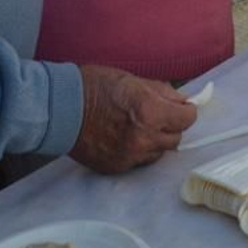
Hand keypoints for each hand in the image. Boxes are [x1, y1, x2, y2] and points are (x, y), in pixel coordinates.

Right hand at [70, 65, 196, 173]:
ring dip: (157, 140)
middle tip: (160, 115)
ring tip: (140, 126)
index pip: (187, 119)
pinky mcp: (117, 167)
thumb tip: (181, 101)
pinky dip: (139, 150)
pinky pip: (140, 161)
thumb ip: (162, 93)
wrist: (60, 108)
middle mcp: (143, 137)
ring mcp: (130, 155)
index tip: (181, 108)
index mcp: (150, 111)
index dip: (186, 111)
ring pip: (159, 152)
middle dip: (172, 125)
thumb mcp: (133, 80)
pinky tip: (127, 137)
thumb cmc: (94, 87)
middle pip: (176, 138)